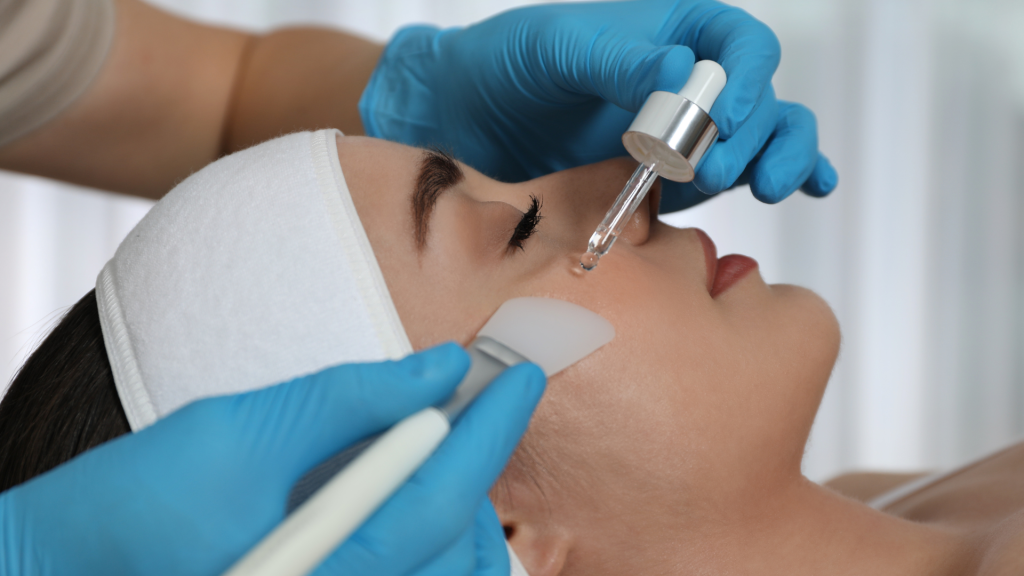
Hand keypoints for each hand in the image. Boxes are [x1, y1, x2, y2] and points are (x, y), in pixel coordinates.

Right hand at [0, 343, 544, 575]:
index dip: (492, 428)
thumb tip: (438, 366)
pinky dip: (438, 553)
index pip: (446, 498)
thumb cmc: (129, 508)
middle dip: (477, 468)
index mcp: (327, 569)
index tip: (520, 375)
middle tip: (476, 403)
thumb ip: (348, 399)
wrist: (53, 575)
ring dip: (464, 514)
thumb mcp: (237, 431)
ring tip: (448, 449)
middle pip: (459, 548)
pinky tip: (423, 509)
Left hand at [359, 0, 836, 211]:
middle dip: (762, 133)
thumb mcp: (555, 50)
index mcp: (674, 30)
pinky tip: (804, 187)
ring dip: (779, 159)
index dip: (748, 80)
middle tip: (725, 171)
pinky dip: (780, 175)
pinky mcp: (677, 174)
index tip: (727, 118)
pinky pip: (737, 173)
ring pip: (766, 136)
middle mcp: (691, 80)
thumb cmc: (507, 65)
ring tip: (766, 188)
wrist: (469, 121)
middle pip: (764, 97)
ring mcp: (689, 130)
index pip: (738, 46)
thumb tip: (681, 73)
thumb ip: (616, 60)